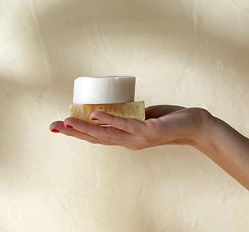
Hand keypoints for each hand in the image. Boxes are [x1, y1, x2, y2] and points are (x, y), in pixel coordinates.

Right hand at [49, 105, 214, 149]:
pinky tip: (95, 115)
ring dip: (85, 128)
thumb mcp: (144, 118)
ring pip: (107, 134)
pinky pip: (127, 125)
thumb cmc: (170, 120)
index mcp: (126, 138)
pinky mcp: (150, 131)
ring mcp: (138, 138)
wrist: (196, 126)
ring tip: (67, 122)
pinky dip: (110, 120)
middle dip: (73, 132)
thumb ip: (129, 116)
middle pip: (97, 138)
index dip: (77, 132)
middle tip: (52, 127)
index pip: (97, 136)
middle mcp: (129, 141)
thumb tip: (114, 107)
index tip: (59, 126)